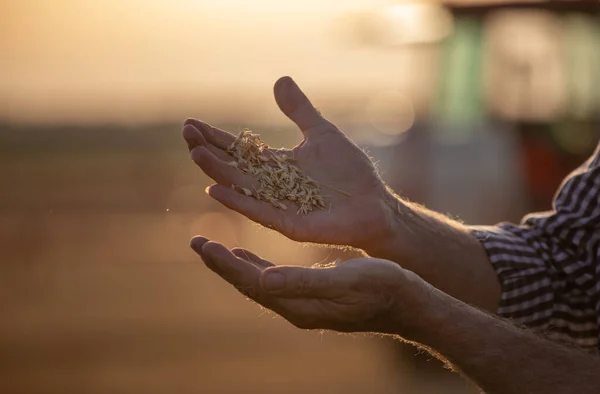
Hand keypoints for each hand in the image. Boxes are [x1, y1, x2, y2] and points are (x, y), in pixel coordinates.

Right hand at [183, 76, 398, 248]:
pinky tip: (215, 190)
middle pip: (233, 167)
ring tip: (195, 154)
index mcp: (277, 165)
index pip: (239, 149)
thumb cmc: (350, 172)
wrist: (374, 204)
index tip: (191, 123)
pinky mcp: (288, 224)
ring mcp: (278, 205)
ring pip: (240, 187)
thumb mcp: (322, 133)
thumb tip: (280, 79)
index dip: (215, 137)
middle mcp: (271, 185)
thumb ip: (299, 111)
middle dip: (209, 150)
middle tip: (186, 133)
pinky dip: (237, 201)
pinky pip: (258, 212)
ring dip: (217, 171)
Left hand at [190, 236, 422, 334]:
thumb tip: (265, 279)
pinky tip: (248, 255)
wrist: (406, 304)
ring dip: (234, 263)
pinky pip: (272, 278)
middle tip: (197, 241)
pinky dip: (255, 264)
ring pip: (257, 280)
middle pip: (248, 283)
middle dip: (221, 263)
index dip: (226, 264)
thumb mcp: (345, 280)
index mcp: (299, 305)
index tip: (204, 243)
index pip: (252, 283)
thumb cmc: (381, 289)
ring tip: (213, 247)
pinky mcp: (310, 294)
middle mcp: (294, 306)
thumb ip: (304, 281)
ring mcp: (301, 302)